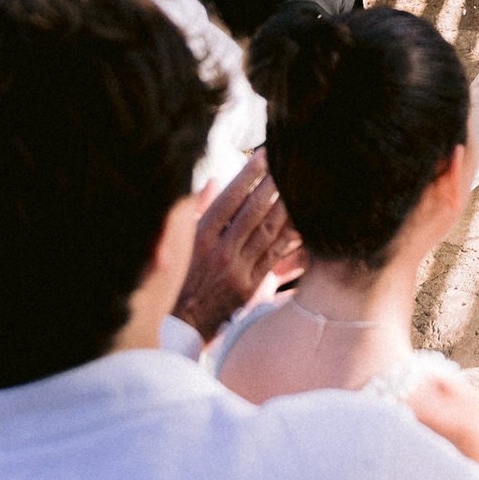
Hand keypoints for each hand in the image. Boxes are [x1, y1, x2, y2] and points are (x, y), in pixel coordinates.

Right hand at [172, 153, 298, 340]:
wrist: (179, 324)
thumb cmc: (177, 278)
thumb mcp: (179, 243)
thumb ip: (196, 210)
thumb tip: (215, 181)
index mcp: (199, 237)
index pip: (229, 198)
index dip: (249, 174)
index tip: (266, 155)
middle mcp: (219, 251)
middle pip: (253, 211)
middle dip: (274, 185)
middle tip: (290, 163)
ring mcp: (236, 269)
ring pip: (268, 232)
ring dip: (286, 207)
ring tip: (301, 186)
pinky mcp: (250, 287)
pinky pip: (274, 257)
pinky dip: (289, 238)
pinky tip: (302, 222)